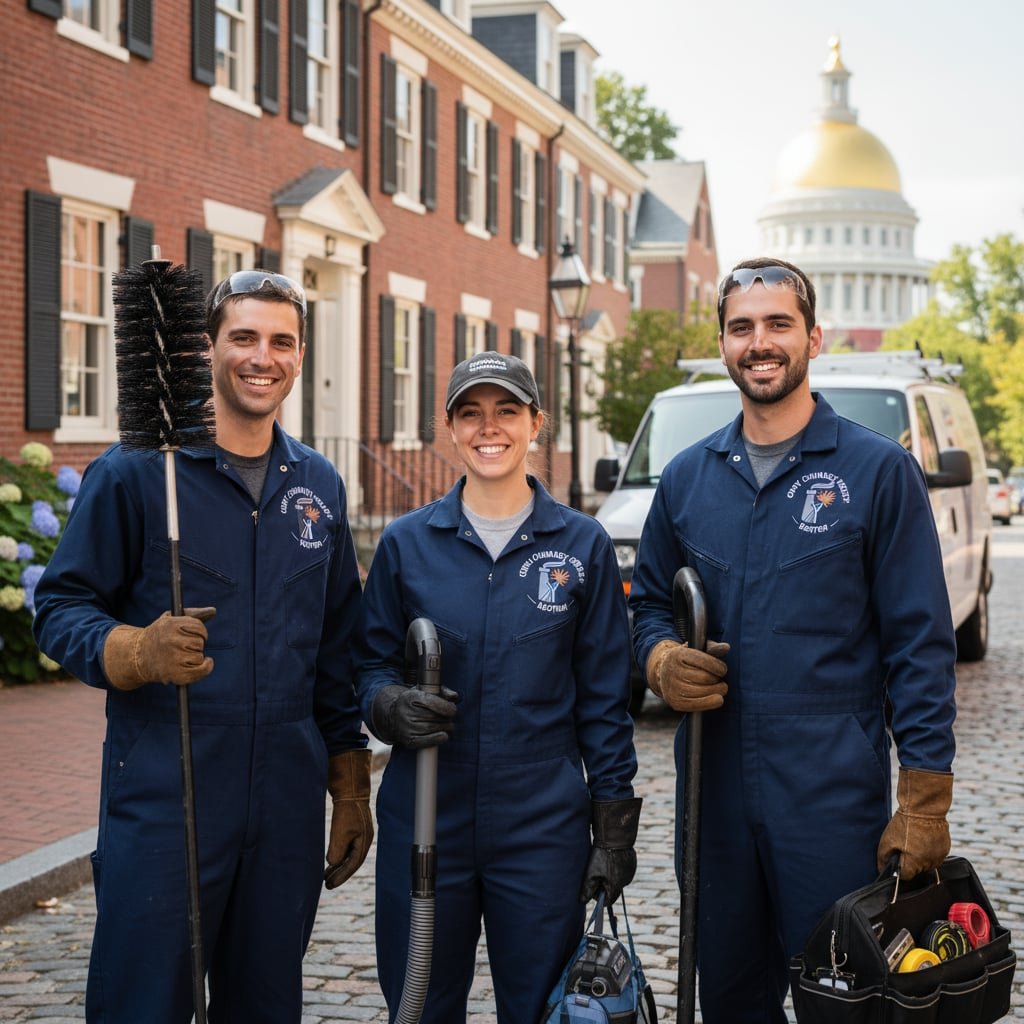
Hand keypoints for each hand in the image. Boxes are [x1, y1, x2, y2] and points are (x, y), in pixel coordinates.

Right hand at [102, 607, 215, 689]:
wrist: (138, 657)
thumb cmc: (159, 635)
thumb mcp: (171, 619)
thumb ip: (193, 614)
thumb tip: (213, 611)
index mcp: (170, 625)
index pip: (199, 627)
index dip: (200, 632)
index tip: (194, 634)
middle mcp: (171, 641)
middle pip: (200, 642)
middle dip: (195, 644)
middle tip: (183, 646)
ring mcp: (173, 658)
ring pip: (199, 656)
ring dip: (195, 656)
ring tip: (181, 656)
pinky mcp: (176, 674)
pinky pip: (202, 670)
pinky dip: (206, 668)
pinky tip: (205, 663)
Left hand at [325, 750, 373, 888]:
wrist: (350, 789)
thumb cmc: (346, 810)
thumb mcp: (340, 833)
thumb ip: (337, 851)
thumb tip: (332, 863)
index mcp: (364, 842)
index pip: (353, 865)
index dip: (341, 876)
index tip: (329, 885)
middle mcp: (364, 839)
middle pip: (352, 862)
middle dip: (340, 873)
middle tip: (327, 884)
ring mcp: (360, 833)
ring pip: (349, 855)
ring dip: (338, 865)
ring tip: (327, 874)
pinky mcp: (353, 827)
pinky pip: (347, 847)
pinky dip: (339, 855)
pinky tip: (331, 859)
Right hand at [370, 684, 458, 748]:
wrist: (394, 715)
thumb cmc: (415, 702)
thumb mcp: (425, 691)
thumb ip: (442, 691)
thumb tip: (454, 696)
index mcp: (412, 697)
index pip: (435, 703)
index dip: (448, 707)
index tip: (452, 708)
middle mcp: (407, 713)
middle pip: (437, 717)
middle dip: (448, 718)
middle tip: (449, 717)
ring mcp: (407, 728)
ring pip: (435, 729)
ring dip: (446, 728)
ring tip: (446, 724)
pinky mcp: (409, 740)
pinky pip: (429, 741)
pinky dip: (440, 738)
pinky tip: (443, 734)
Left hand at [580, 797, 642, 902]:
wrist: (615, 836)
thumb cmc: (602, 855)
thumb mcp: (591, 873)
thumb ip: (587, 889)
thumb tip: (583, 901)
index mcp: (616, 886)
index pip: (608, 901)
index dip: (598, 896)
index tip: (592, 886)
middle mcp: (626, 882)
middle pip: (613, 891)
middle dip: (604, 886)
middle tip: (596, 873)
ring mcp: (631, 872)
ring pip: (619, 880)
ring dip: (611, 877)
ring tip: (603, 863)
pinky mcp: (632, 864)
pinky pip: (624, 871)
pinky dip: (617, 868)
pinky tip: (611, 859)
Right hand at [645, 638, 728, 711]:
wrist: (664, 672)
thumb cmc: (686, 660)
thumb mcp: (697, 650)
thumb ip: (712, 648)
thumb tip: (726, 647)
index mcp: (678, 654)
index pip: (705, 661)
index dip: (719, 667)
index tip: (722, 669)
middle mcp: (673, 671)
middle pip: (706, 678)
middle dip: (717, 679)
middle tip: (718, 679)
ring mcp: (672, 687)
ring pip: (704, 692)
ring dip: (717, 691)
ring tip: (717, 687)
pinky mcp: (675, 702)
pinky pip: (698, 705)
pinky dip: (711, 702)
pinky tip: (717, 698)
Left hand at [877, 767, 952, 879]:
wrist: (924, 808)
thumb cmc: (904, 824)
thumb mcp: (887, 840)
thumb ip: (883, 858)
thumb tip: (882, 870)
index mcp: (915, 863)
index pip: (906, 876)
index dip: (899, 868)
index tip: (897, 859)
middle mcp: (929, 863)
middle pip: (918, 871)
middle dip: (910, 862)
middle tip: (906, 846)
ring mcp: (939, 856)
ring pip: (928, 865)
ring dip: (921, 858)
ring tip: (915, 842)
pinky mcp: (946, 849)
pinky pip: (936, 856)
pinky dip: (930, 851)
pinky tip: (924, 839)